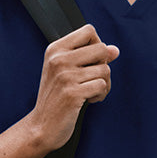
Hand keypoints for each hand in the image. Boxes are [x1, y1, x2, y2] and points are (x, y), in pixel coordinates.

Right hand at [27, 24, 119, 151]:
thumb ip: (89, 57)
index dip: (97, 44)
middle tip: (93, 79)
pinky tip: (89, 100)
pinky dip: (100, 95)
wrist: (41, 126)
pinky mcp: (73, 93)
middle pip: (101, 49)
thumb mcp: (66, 71)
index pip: (88, 30)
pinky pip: (102, 86)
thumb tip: (115, 50)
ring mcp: (65, 76)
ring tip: (91, 92)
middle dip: (104, 66)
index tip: (91, 61)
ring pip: (105, 70)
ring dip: (103, 84)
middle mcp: (58, 60)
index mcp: (55, 50)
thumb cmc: (55, 98)